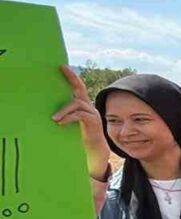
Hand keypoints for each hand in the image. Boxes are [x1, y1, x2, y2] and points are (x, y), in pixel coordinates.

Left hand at [51, 65, 110, 180]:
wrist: (94, 151)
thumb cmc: (80, 138)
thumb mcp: (70, 123)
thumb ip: (65, 114)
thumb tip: (48, 111)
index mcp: (83, 106)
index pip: (77, 88)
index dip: (71, 77)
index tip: (62, 66)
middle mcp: (89, 107)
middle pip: (80, 89)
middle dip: (72, 78)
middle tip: (63, 69)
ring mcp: (92, 113)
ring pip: (77, 104)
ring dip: (64, 110)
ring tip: (54, 119)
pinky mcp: (93, 122)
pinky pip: (79, 115)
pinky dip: (68, 117)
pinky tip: (60, 122)